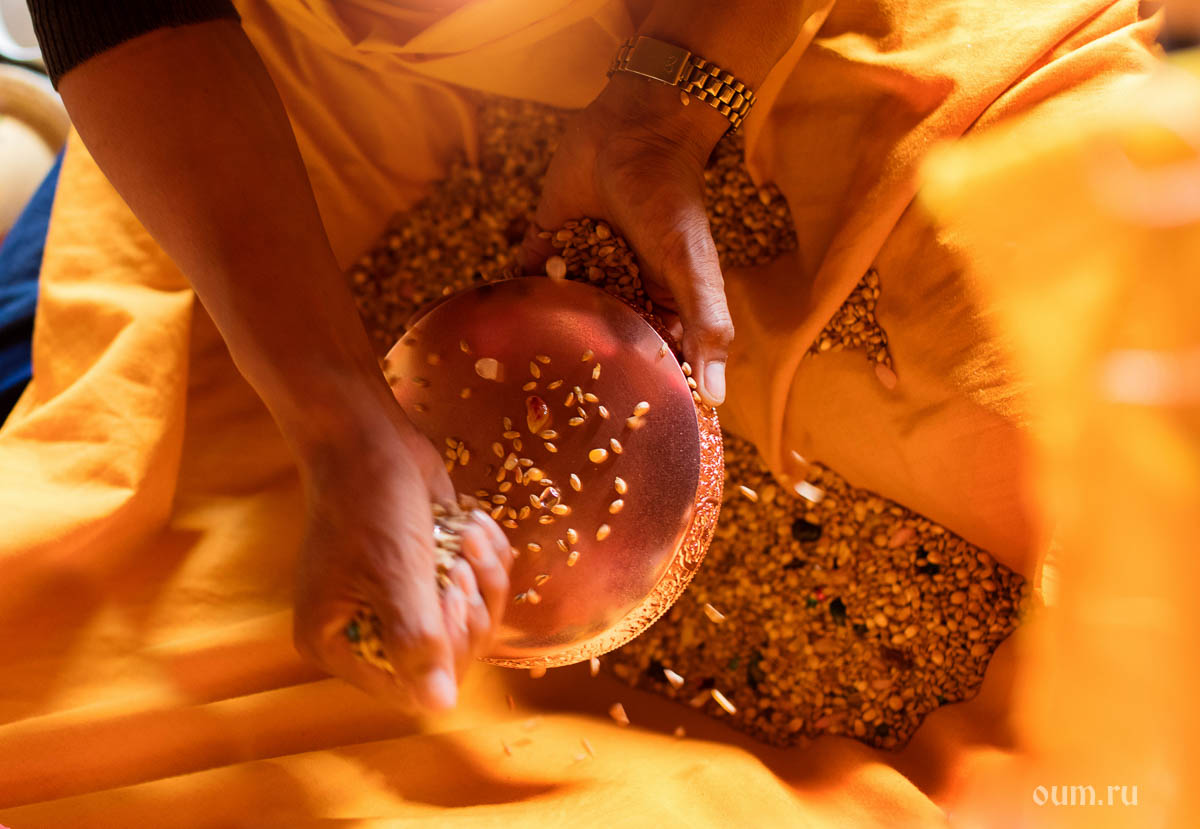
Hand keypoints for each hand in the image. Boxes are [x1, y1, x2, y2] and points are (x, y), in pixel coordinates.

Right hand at [292, 413, 513, 711]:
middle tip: (461, 565)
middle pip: (450, 659)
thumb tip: (439, 708)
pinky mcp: (432, 573)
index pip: (409, 688)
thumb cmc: (369, 502)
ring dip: (485, 576)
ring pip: (474, 622)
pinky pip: (481, 588)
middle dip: (470, 607)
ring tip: (469, 534)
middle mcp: (366, 629)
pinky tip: (473, 524)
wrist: (370, 435)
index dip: (445, 651)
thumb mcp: (395, 574)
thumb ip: (416, 641)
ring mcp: (401, 602)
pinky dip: (488, 557)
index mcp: (337, 642)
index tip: (449, 598)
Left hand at [520, 75, 733, 405]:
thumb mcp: (692, 269)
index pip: (647, 359)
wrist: (633, 128)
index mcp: (658, 306)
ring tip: (515, 383)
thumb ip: (706, 329)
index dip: (637, 390)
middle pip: (596, 344)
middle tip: (556, 422)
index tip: (622, 433)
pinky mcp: (547, 244)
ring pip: (557, 316)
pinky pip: (526, 280)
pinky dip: (514, 296)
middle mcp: (619, 294)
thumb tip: (716, 400)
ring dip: (540, 339)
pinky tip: (492, 328)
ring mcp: (581, 270)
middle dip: (578, 372)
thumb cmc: (672, 199)